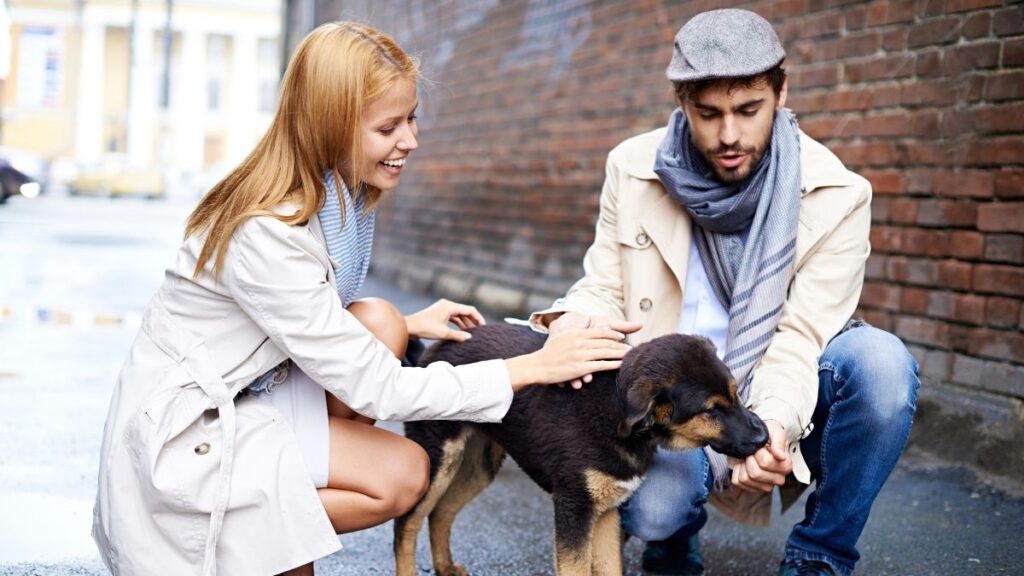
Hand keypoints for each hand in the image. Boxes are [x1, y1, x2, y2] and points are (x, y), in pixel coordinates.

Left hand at [405, 299, 484, 341]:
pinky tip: (462, 331)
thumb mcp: (443, 333)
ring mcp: (442, 309)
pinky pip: (452, 317)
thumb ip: (458, 335)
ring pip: (459, 315)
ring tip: (472, 333)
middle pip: (465, 311)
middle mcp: (447, 305)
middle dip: (473, 321)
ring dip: (466, 323)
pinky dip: (458, 324)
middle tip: (480, 331)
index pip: (470, 310)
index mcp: (449, 306)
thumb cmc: (424, 328)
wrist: (408, 327)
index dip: (478, 318)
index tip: (484, 327)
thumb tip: (470, 337)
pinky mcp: (438, 314)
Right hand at [505, 327, 630, 391]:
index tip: (622, 336)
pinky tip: (620, 365)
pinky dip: (613, 364)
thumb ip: (574, 333)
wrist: (536, 365)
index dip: (613, 333)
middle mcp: (580, 342)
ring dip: (620, 353)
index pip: (599, 331)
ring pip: (606, 352)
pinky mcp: (581, 368)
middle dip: (620, 344)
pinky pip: (602, 365)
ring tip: (629, 355)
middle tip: (630, 347)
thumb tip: (584, 328)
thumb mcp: (561, 337)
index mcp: (576, 333)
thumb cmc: (549, 353)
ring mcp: (581, 355)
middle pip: (606, 341)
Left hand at [730, 420, 791, 492]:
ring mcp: (765, 486)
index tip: (760, 446)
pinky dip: (737, 470)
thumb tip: (781, 456)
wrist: (756, 438)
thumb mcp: (775, 431)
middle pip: (755, 473)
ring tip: (749, 457)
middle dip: (750, 459)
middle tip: (753, 452)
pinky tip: (744, 464)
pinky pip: (737, 482)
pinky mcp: (752, 488)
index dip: (758, 452)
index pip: (765, 463)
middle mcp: (778, 479)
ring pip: (745, 479)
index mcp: (785, 466)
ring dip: (743, 465)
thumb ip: (779, 442)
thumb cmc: (767, 435)